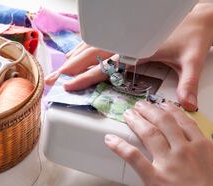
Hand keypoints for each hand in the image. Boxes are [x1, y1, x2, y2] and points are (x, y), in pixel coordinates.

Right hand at [45, 2, 212, 111]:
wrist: (201, 16)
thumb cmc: (194, 35)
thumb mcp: (192, 60)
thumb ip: (188, 83)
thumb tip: (186, 105)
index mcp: (137, 48)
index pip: (105, 65)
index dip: (85, 76)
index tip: (69, 85)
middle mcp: (126, 40)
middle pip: (90, 54)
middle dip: (69, 68)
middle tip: (52, 79)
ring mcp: (124, 35)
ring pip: (91, 45)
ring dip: (73, 57)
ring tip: (59, 69)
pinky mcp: (125, 33)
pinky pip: (98, 40)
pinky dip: (83, 47)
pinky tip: (75, 54)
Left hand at [105, 101, 212, 185]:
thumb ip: (207, 157)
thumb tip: (201, 152)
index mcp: (203, 148)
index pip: (184, 122)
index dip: (171, 111)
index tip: (164, 106)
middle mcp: (185, 150)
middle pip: (164, 123)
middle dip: (150, 111)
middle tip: (140, 106)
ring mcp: (168, 163)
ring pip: (149, 134)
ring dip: (136, 121)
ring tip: (128, 115)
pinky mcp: (154, 178)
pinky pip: (133, 157)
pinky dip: (119, 146)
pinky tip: (110, 140)